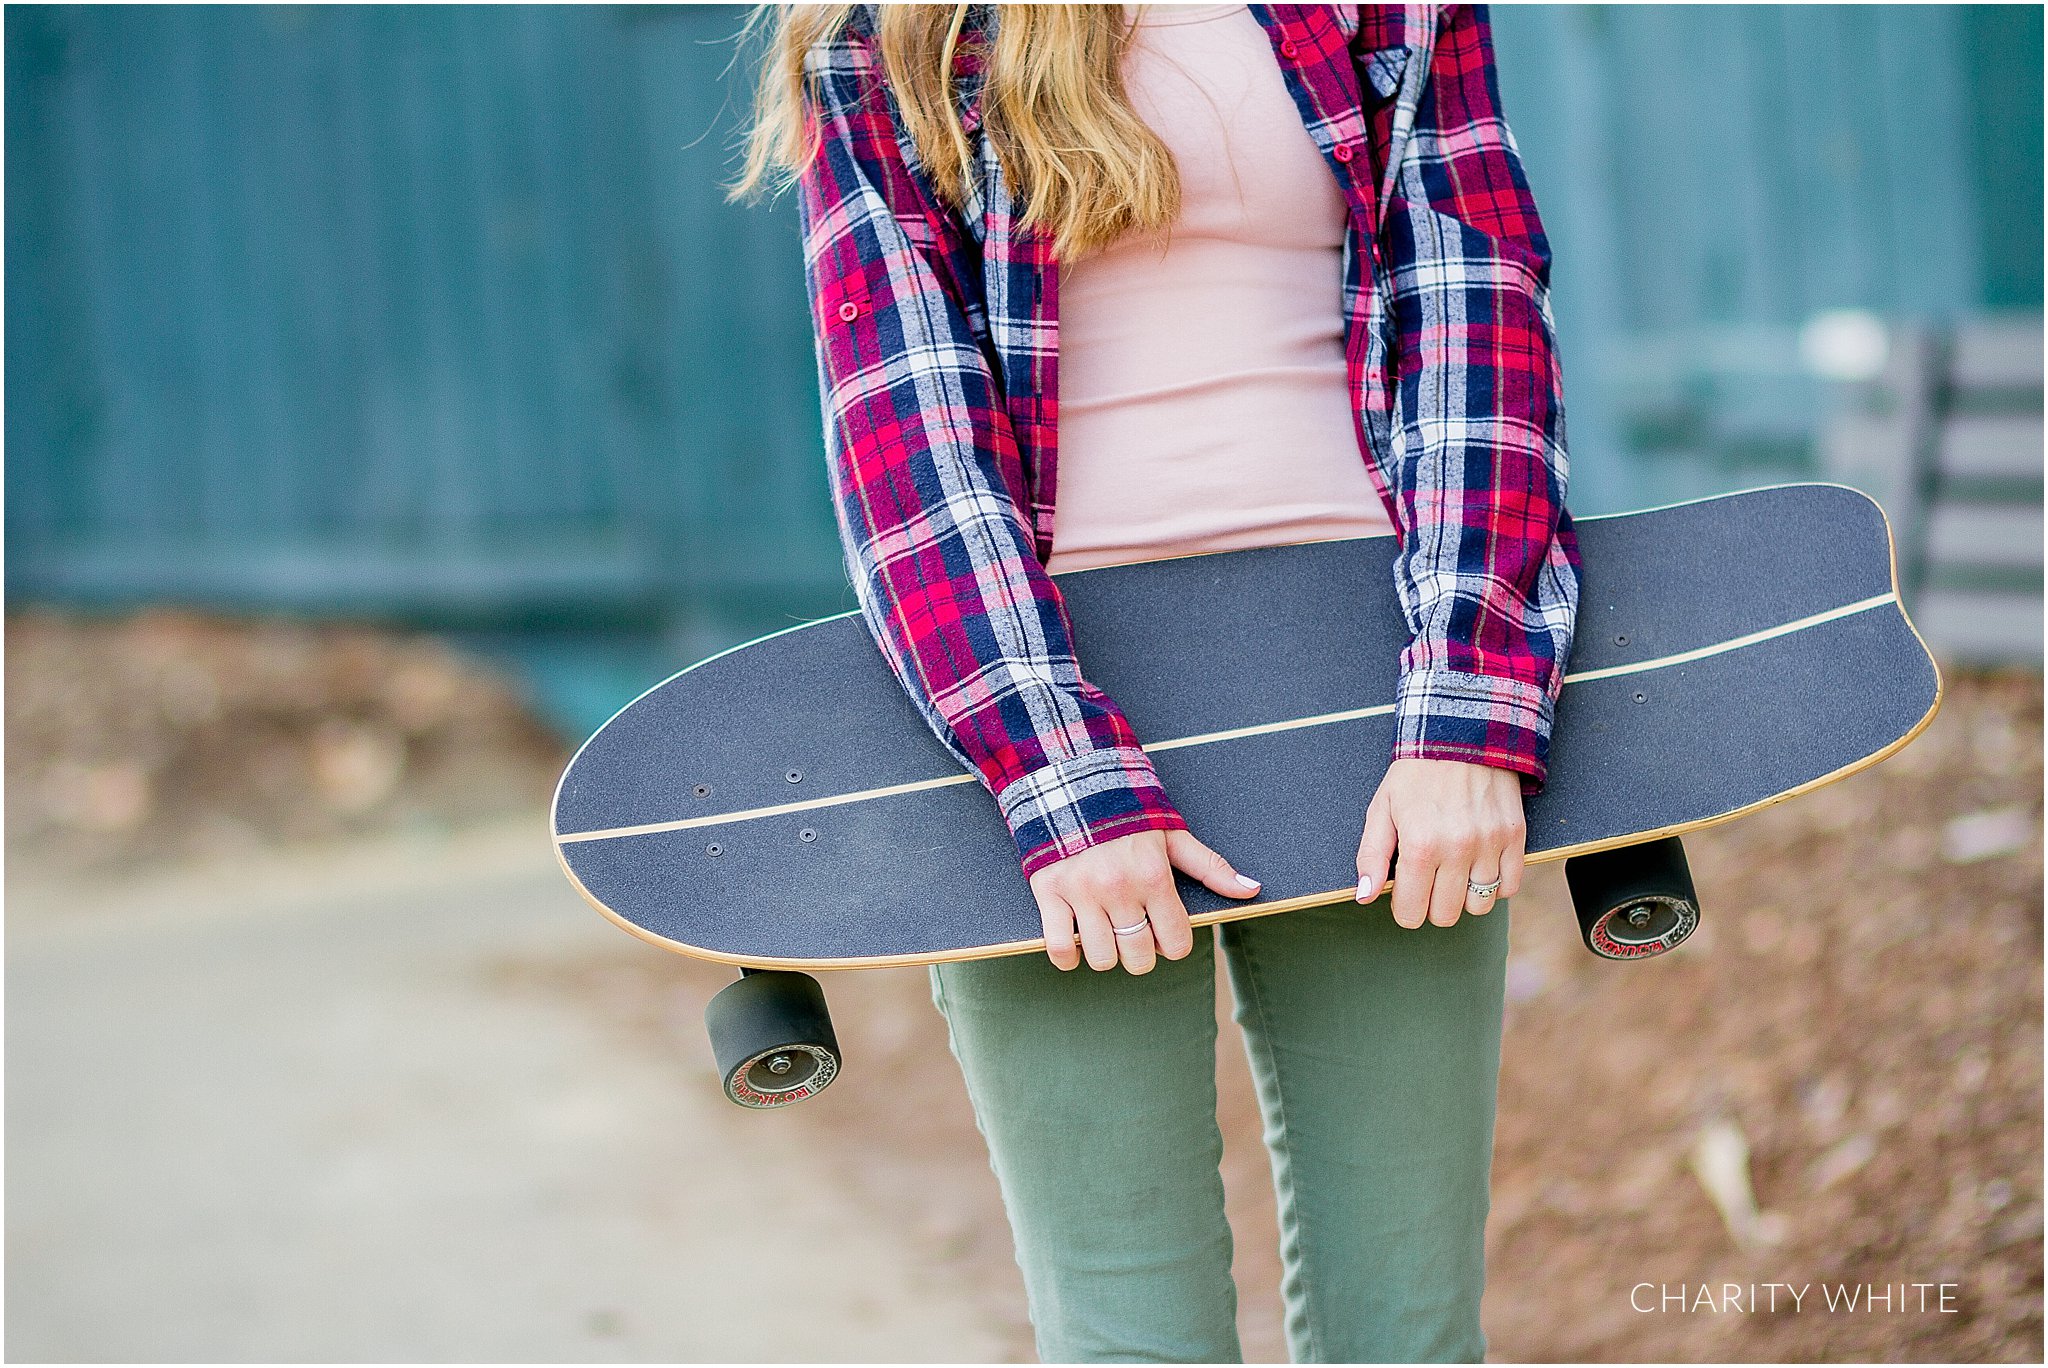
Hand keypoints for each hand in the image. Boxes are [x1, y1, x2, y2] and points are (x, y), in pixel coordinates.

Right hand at [1029, 829, 1260, 973]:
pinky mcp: (1049, 891)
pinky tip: (1075, 943)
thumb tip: (1250, 890)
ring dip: (1105, 954)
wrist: (1070, 782)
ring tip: (1105, 934)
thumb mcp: (1172, 836)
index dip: (1172, 943)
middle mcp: (1119, 888)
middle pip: (1138, 957)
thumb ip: (1210, 867)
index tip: (1162, 931)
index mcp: (1153, 876)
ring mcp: (1081, 891)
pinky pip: (1059, 947)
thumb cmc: (1125, 813)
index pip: (1176, 942)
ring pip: (1101, 958)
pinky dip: (1067, 956)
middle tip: (1133, 935)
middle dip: (1140, 954)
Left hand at [1353, 757, 1525, 928]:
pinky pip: (1509, 886)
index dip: (1404, 910)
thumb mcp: (1381, 808)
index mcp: (1419, 845)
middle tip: (1428, 883)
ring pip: (1479, 906)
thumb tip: (1365, 896)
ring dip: (1464, 898)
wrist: (1462, 735)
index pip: (1411, 911)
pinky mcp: (1514, 836)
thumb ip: (1371, 855)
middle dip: (1432, 905)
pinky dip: (1494, 886)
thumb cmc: (1416, 774)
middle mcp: (1457, 849)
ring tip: (1454, 875)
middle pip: (1445, 915)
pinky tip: (1479, 868)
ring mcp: (1489, 844)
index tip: (1405, 896)